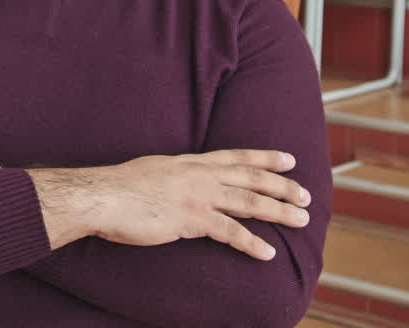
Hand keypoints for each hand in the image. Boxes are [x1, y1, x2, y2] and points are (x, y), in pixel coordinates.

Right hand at [30, 149, 309, 260]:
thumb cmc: (118, 188)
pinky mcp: (191, 219)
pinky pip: (229, 232)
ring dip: (278, 211)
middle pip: (250, 177)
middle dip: (282, 186)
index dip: (265, 157)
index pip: (236, 157)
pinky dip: (251, 243)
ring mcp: (197, 196)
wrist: (102, 196)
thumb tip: (177, 182)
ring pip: (248, 202)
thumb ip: (172, 176)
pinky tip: (267, 252)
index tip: (289, 159)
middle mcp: (199, 175)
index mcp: (190, 163)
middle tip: (306, 195)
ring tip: (300, 220)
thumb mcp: (152, 171)